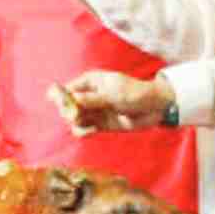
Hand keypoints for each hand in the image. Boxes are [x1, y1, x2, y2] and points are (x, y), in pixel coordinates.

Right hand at [57, 70, 173, 131]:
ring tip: (88, 124)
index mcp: (89, 82)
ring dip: (76, 123)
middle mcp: (87, 96)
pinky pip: (82, 129)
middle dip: (68, 112)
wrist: (154, 108)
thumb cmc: (135, 93)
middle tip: (77, 116)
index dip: (60, 97)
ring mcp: (93, 110)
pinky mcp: (98, 124)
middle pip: (65, 105)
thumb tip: (73, 99)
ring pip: (72, 118)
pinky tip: (92, 130)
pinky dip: (82, 131)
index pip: (66, 89)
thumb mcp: (114, 94)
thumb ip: (93, 98)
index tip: (63, 104)